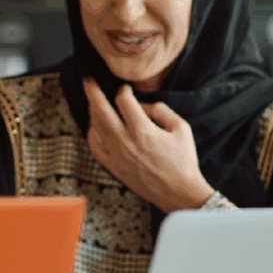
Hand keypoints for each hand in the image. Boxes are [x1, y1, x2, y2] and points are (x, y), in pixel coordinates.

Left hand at [83, 78, 213, 212]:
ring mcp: (115, 155)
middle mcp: (125, 141)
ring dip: (92, 111)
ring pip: (94, 127)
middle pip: (100, 109)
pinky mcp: (112, 167)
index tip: (125, 88)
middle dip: (92, 91)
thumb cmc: (183, 160)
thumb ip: (161, 110)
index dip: (123, 90)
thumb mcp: (181, 128)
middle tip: (89, 80)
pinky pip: (94, 146)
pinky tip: (94, 126)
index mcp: (143, 130)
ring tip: (92, 101)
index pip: (123, 101)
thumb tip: (142, 104)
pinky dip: (91, 133)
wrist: (178, 192)